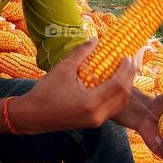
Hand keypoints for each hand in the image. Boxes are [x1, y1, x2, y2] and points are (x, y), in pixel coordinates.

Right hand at [13, 38, 137, 133]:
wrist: (32, 116)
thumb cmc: (45, 92)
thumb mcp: (63, 68)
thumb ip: (81, 53)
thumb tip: (95, 39)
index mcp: (90, 102)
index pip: (118, 85)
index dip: (126, 69)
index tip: (127, 56)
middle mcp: (97, 115)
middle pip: (123, 96)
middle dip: (130, 77)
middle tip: (130, 61)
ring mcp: (96, 121)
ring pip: (120, 104)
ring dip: (125, 87)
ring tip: (125, 70)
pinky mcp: (93, 123)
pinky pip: (112, 108)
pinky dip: (117, 95)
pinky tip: (114, 82)